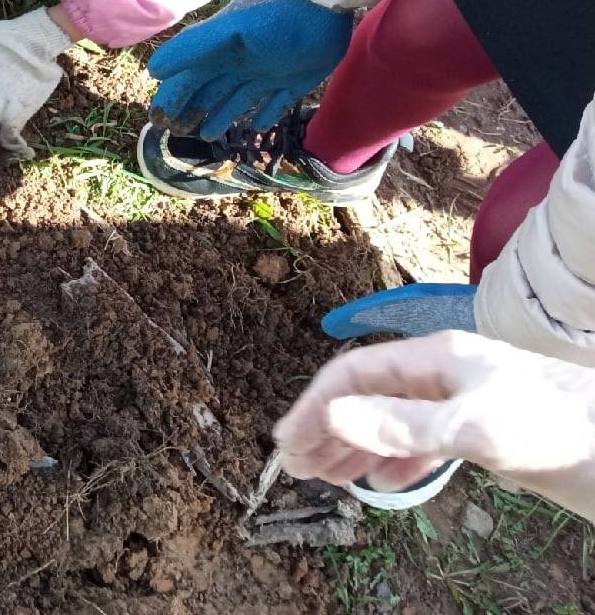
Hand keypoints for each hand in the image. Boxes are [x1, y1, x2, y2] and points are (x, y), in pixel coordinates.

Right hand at [147, 0, 352, 138]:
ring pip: (237, 100)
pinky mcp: (295, 80)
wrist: (324, 4)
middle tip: (178, 131)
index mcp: (219, 53)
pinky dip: (265, 114)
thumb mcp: (229, 31)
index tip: (159, 120)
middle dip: (191, 110)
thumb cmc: (275, 17)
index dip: (171, 98)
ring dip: (221, 116)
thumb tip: (153, 70)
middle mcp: (239, 64)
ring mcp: (267, 73)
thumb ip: (192, 48)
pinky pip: (275, 102)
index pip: (187, 80)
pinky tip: (258, 126)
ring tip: (208, 135)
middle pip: (209, 92)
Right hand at [274, 331, 594, 518]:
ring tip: (325, 476)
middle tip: (297, 467)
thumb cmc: (553, 425)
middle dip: (330, 428)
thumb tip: (332, 418)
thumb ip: (401, 425)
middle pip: (369, 396)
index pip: (355, 373)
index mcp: (434, 358)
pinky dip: (396, 461)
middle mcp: (442, 376)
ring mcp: (463, 404)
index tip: (287, 442)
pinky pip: (423, 443)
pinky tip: (381, 482)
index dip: (317, 405)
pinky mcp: (485, 434)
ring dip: (357, 447)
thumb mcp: (473, 426)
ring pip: (393, 421)